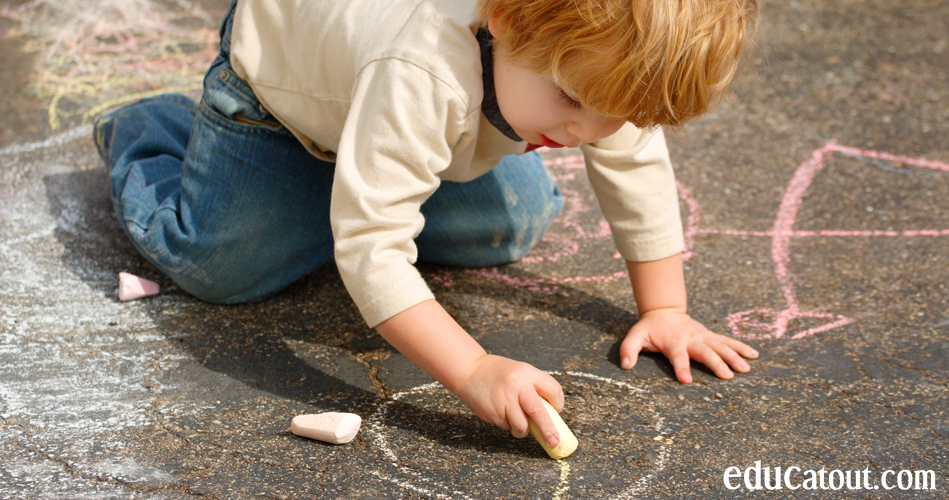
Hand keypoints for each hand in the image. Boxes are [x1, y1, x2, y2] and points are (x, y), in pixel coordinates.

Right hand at [455, 354, 564, 446]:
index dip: (558, 403)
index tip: (556, 410)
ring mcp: (504, 401)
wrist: (469, 371)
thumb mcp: (520, 372)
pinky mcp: (494, 414)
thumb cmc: (499, 373)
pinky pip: (508, 426)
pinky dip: (509, 424)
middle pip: (539, 413)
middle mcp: (517, 386)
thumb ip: (534, 389)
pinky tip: (501, 411)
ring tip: (518, 421)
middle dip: (549, 430)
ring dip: (524, 429)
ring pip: (523, 426)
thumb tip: (550, 415)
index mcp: (527, 373)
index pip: (553, 390)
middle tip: (554, 442)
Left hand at [619, 309, 758, 382]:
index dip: (681, 367)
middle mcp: (691, 339)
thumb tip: (625, 366)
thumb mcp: (635, 336)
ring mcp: (703, 336)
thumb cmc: (649, 329)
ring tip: (746, 369)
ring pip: (721, 346)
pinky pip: (728, 341)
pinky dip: (741, 347)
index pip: (677, 356)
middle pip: (705, 352)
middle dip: (716, 363)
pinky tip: (754, 355)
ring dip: (734, 356)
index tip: (686, 381)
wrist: (664, 311)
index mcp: (673, 341)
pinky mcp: (710, 336)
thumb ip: (628, 350)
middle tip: (728, 376)